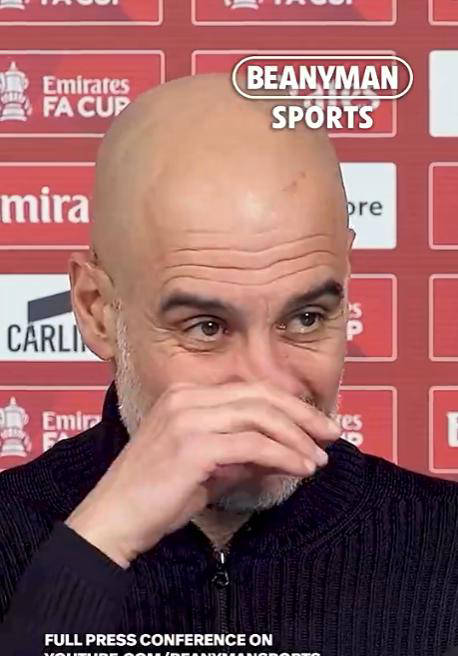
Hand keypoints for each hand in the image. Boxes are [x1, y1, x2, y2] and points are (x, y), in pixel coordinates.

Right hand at [65, 382, 340, 567]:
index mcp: (186, 394)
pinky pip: (253, 445)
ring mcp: (188, 418)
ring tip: (319, 458)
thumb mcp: (207, 465)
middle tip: (332, 433)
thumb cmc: (157, 495)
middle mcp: (186, 398)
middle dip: (302, 414)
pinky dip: (284, 455)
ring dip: (297, 437)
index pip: (251, 389)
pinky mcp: (193, 446)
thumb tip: (285, 450)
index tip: (317, 424)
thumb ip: (242, 452)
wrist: (115, 519)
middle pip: (260, 395)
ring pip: (261, 416)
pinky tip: (301, 468)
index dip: (289, 404)